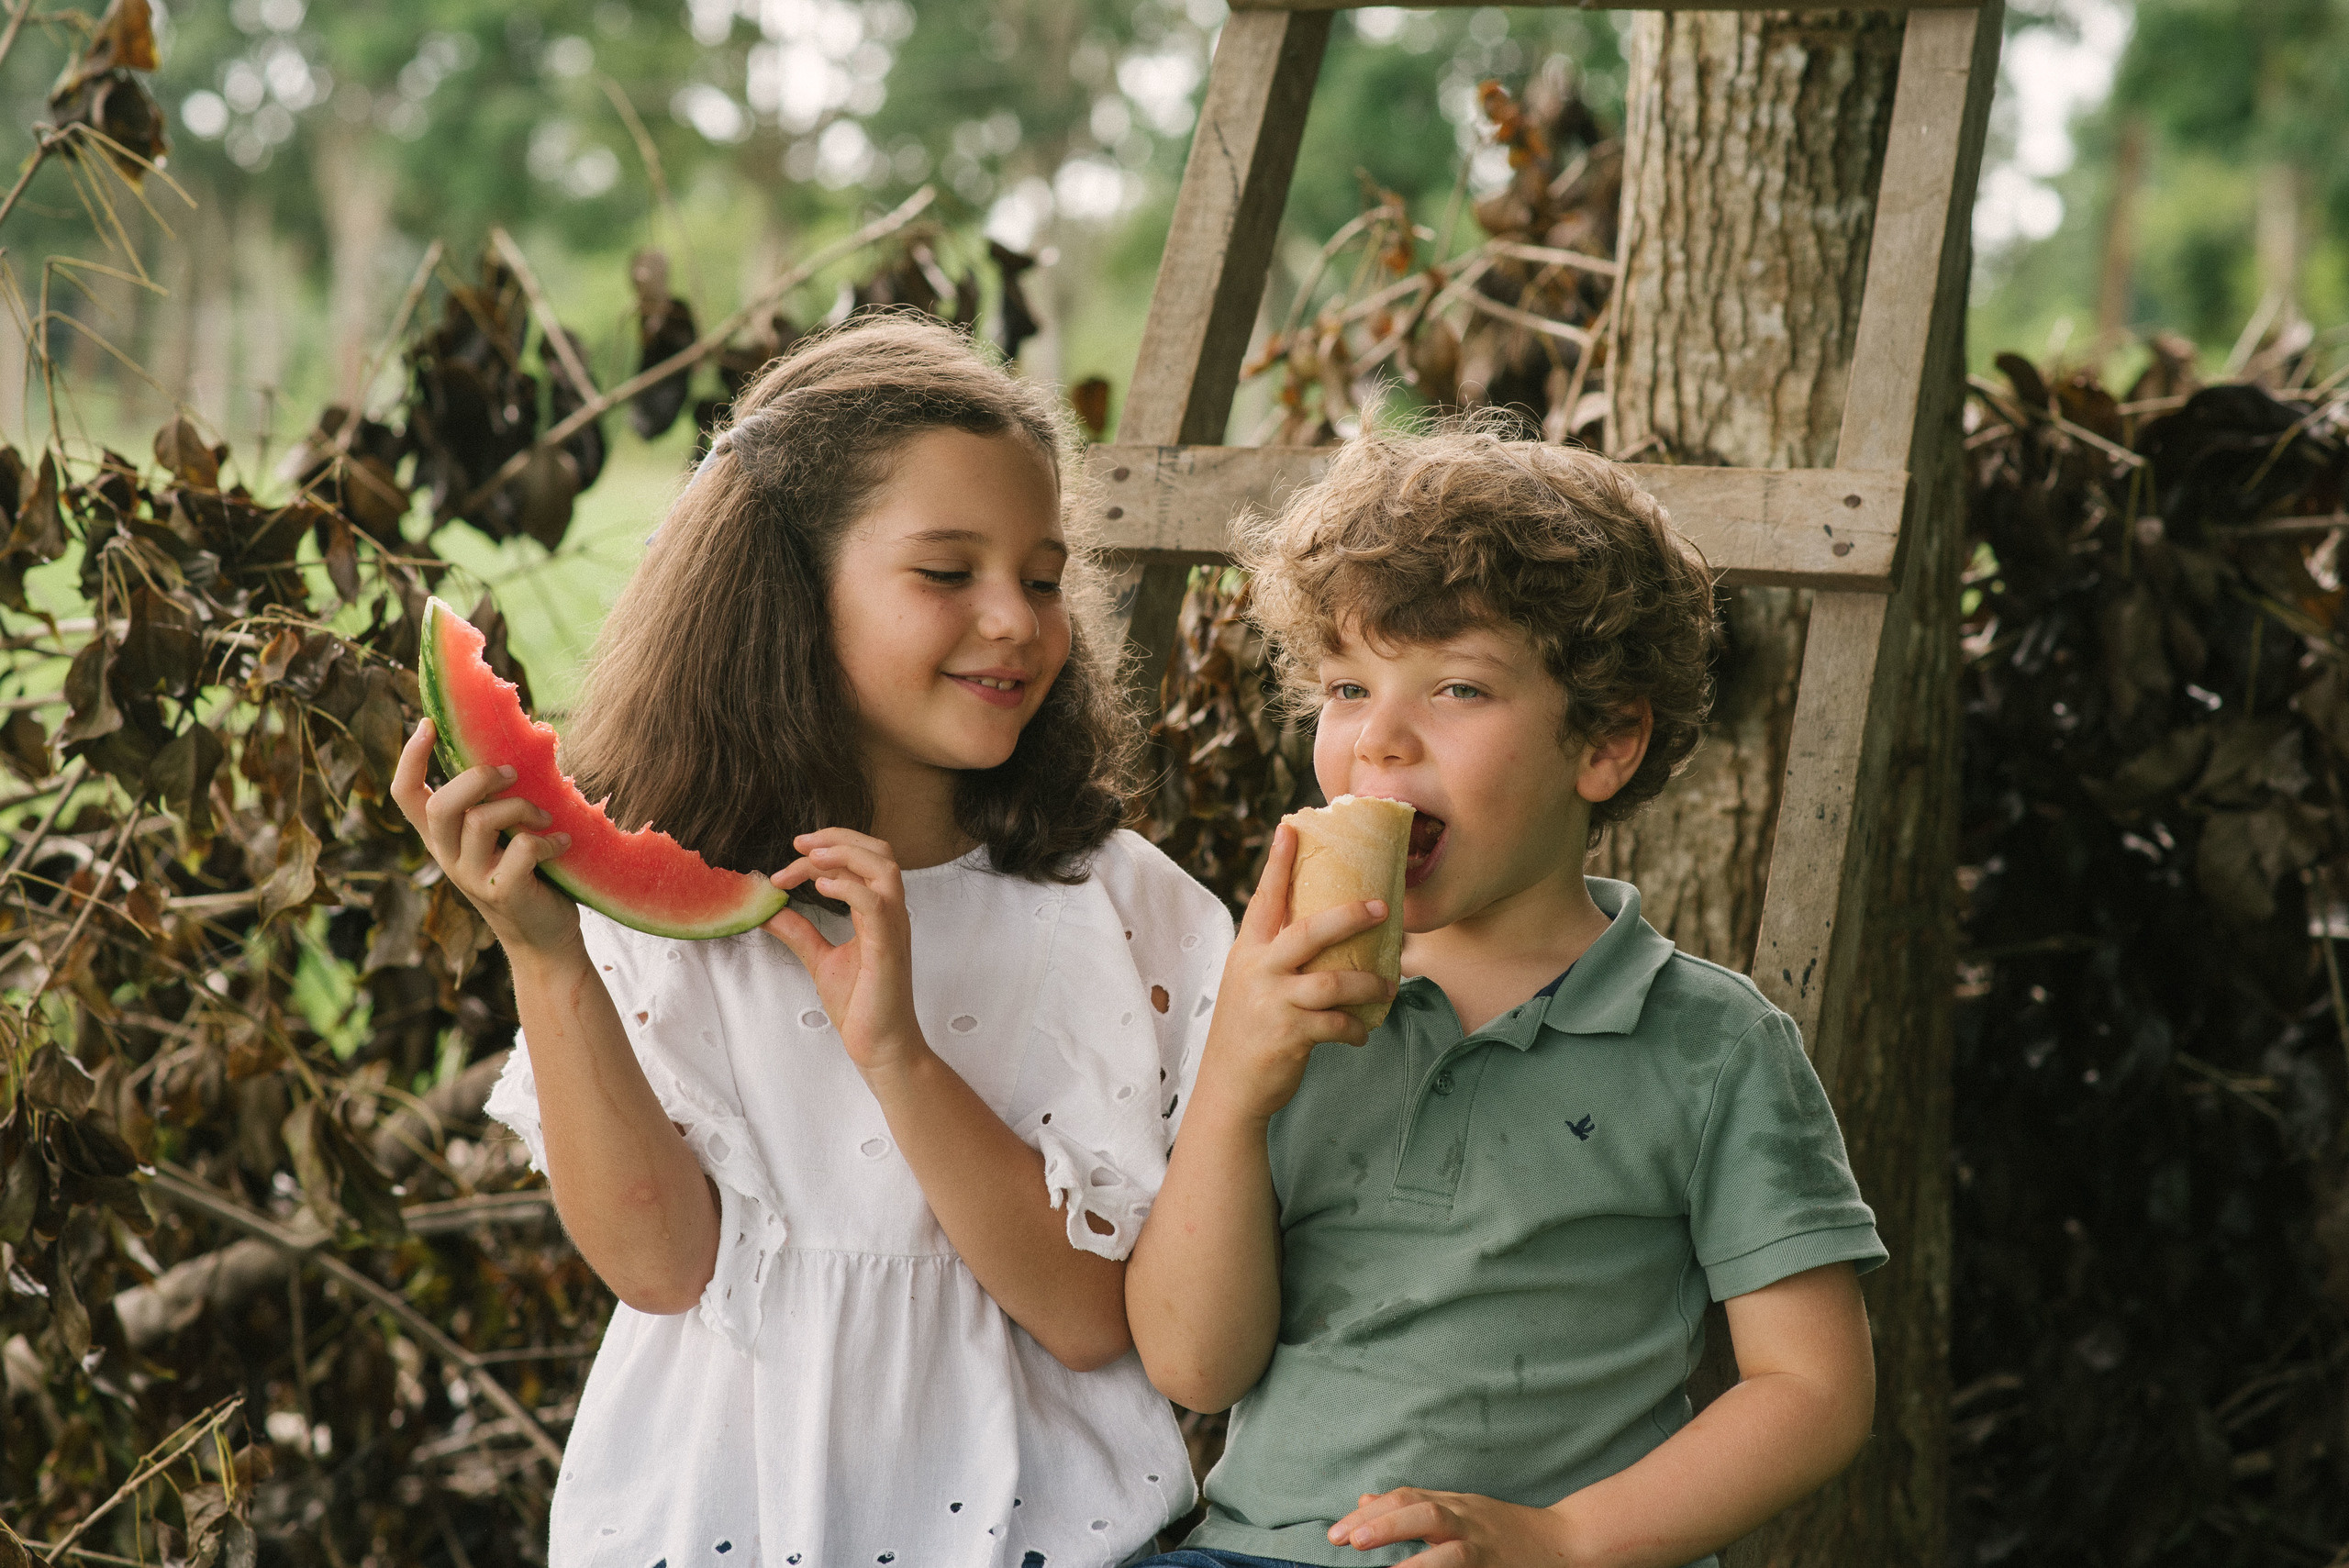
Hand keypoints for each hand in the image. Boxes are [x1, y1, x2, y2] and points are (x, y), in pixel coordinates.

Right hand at [391, 719, 580, 958]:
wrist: (544, 937)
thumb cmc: (527, 873)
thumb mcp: (500, 836)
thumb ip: (493, 803)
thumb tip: (512, 751)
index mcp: (442, 837)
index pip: (406, 795)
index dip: (409, 757)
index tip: (428, 722)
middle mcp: (448, 856)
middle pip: (440, 805)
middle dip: (478, 779)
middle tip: (512, 774)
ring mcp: (473, 877)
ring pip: (480, 822)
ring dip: (521, 808)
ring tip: (545, 818)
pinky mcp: (503, 893)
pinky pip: (521, 850)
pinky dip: (548, 840)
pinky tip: (562, 843)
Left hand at [761, 829, 926, 1075]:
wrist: (880, 1045)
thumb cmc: (861, 1005)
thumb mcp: (820, 959)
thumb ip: (799, 931)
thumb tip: (767, 910)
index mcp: (879, 914)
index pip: (861, 863)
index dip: (825, 854)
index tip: (788, 863)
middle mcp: (891, 915)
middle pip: (879, 852)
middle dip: (838, 839)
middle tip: (799, 843)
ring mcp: (893, 930)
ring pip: (884, 869)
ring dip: (846, 854)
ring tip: (811, 857)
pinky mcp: (887, 949)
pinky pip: (876, 904)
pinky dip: (848, 888)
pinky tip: (821, 888)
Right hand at [1192, 822, 1393, 1124]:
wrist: (1229, 1088)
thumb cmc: (1250, 1030)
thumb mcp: (1251, 984)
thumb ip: (1278, 958)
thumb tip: (1327, 933)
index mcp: (1249, 952)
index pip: (1265, 899)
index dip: (1278, 862)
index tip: (1291, 826)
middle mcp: (1258, 971)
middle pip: (1309, 932)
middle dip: (1349, 916)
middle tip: (1382, 907)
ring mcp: (1273, 1003)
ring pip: (1333, 983)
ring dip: (1368, 985)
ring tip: (1389, 987)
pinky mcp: (1289, 1035)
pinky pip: (1336, 1024)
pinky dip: (1355, 1028)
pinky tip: (1361, 1032)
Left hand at [1329, 1487, 1575, 1566]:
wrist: (1566, 1541)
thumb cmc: (1504, 1529)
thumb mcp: (1459, 1508)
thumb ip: (1414, 1506)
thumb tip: (1363, 1504)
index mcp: (1455, 1505)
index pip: (1405, 1498)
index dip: (1370, 1513)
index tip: (1336, 1533)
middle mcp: (1468, 1521)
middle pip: (1424, 1510)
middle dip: (1384, 1523)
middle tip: (1347, 1539)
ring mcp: (1485, 1547)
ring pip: (1449, 1546)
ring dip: (1412, 1554)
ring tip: (1380, 1566)